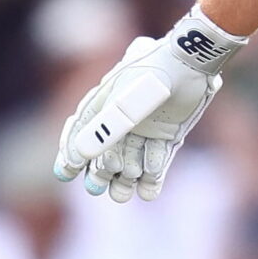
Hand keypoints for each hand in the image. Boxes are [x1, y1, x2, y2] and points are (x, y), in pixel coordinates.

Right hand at [54, 6, 244, 203]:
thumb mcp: (127, 100)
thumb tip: (80, 156)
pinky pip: (156, 159)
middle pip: (106, 150)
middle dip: (100, 171)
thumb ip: (106, 128)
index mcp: (105, 102)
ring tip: (121, 195)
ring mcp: (146, 127)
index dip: (71, 151)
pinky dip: (153, 176)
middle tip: (97, 189)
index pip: (81, 130)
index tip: (65, 173)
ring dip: (126, 178)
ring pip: (131, 159)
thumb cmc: (155, 75)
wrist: (192, 63)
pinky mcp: (168, 133)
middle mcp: (124, 116)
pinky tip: (148, 192)